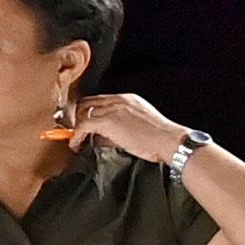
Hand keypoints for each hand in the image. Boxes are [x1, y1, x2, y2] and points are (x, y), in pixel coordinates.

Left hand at [65, 91, 186, 163]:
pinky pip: (82, 125)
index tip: (82, 125)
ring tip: (76, 141)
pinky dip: (76, 136)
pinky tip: (77, 146)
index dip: (87, 113)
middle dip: (77, 117)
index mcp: (127, 99)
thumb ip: (119, 127)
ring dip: (76, 128)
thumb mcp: (139, 126)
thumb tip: (99, 137)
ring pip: (82, 113)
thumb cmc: (159, 139)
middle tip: (74, 132)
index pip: (99, 101)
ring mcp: (112, 108)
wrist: (170, 141)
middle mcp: (118, 100)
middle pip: (86, 103)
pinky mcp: (108, 120)